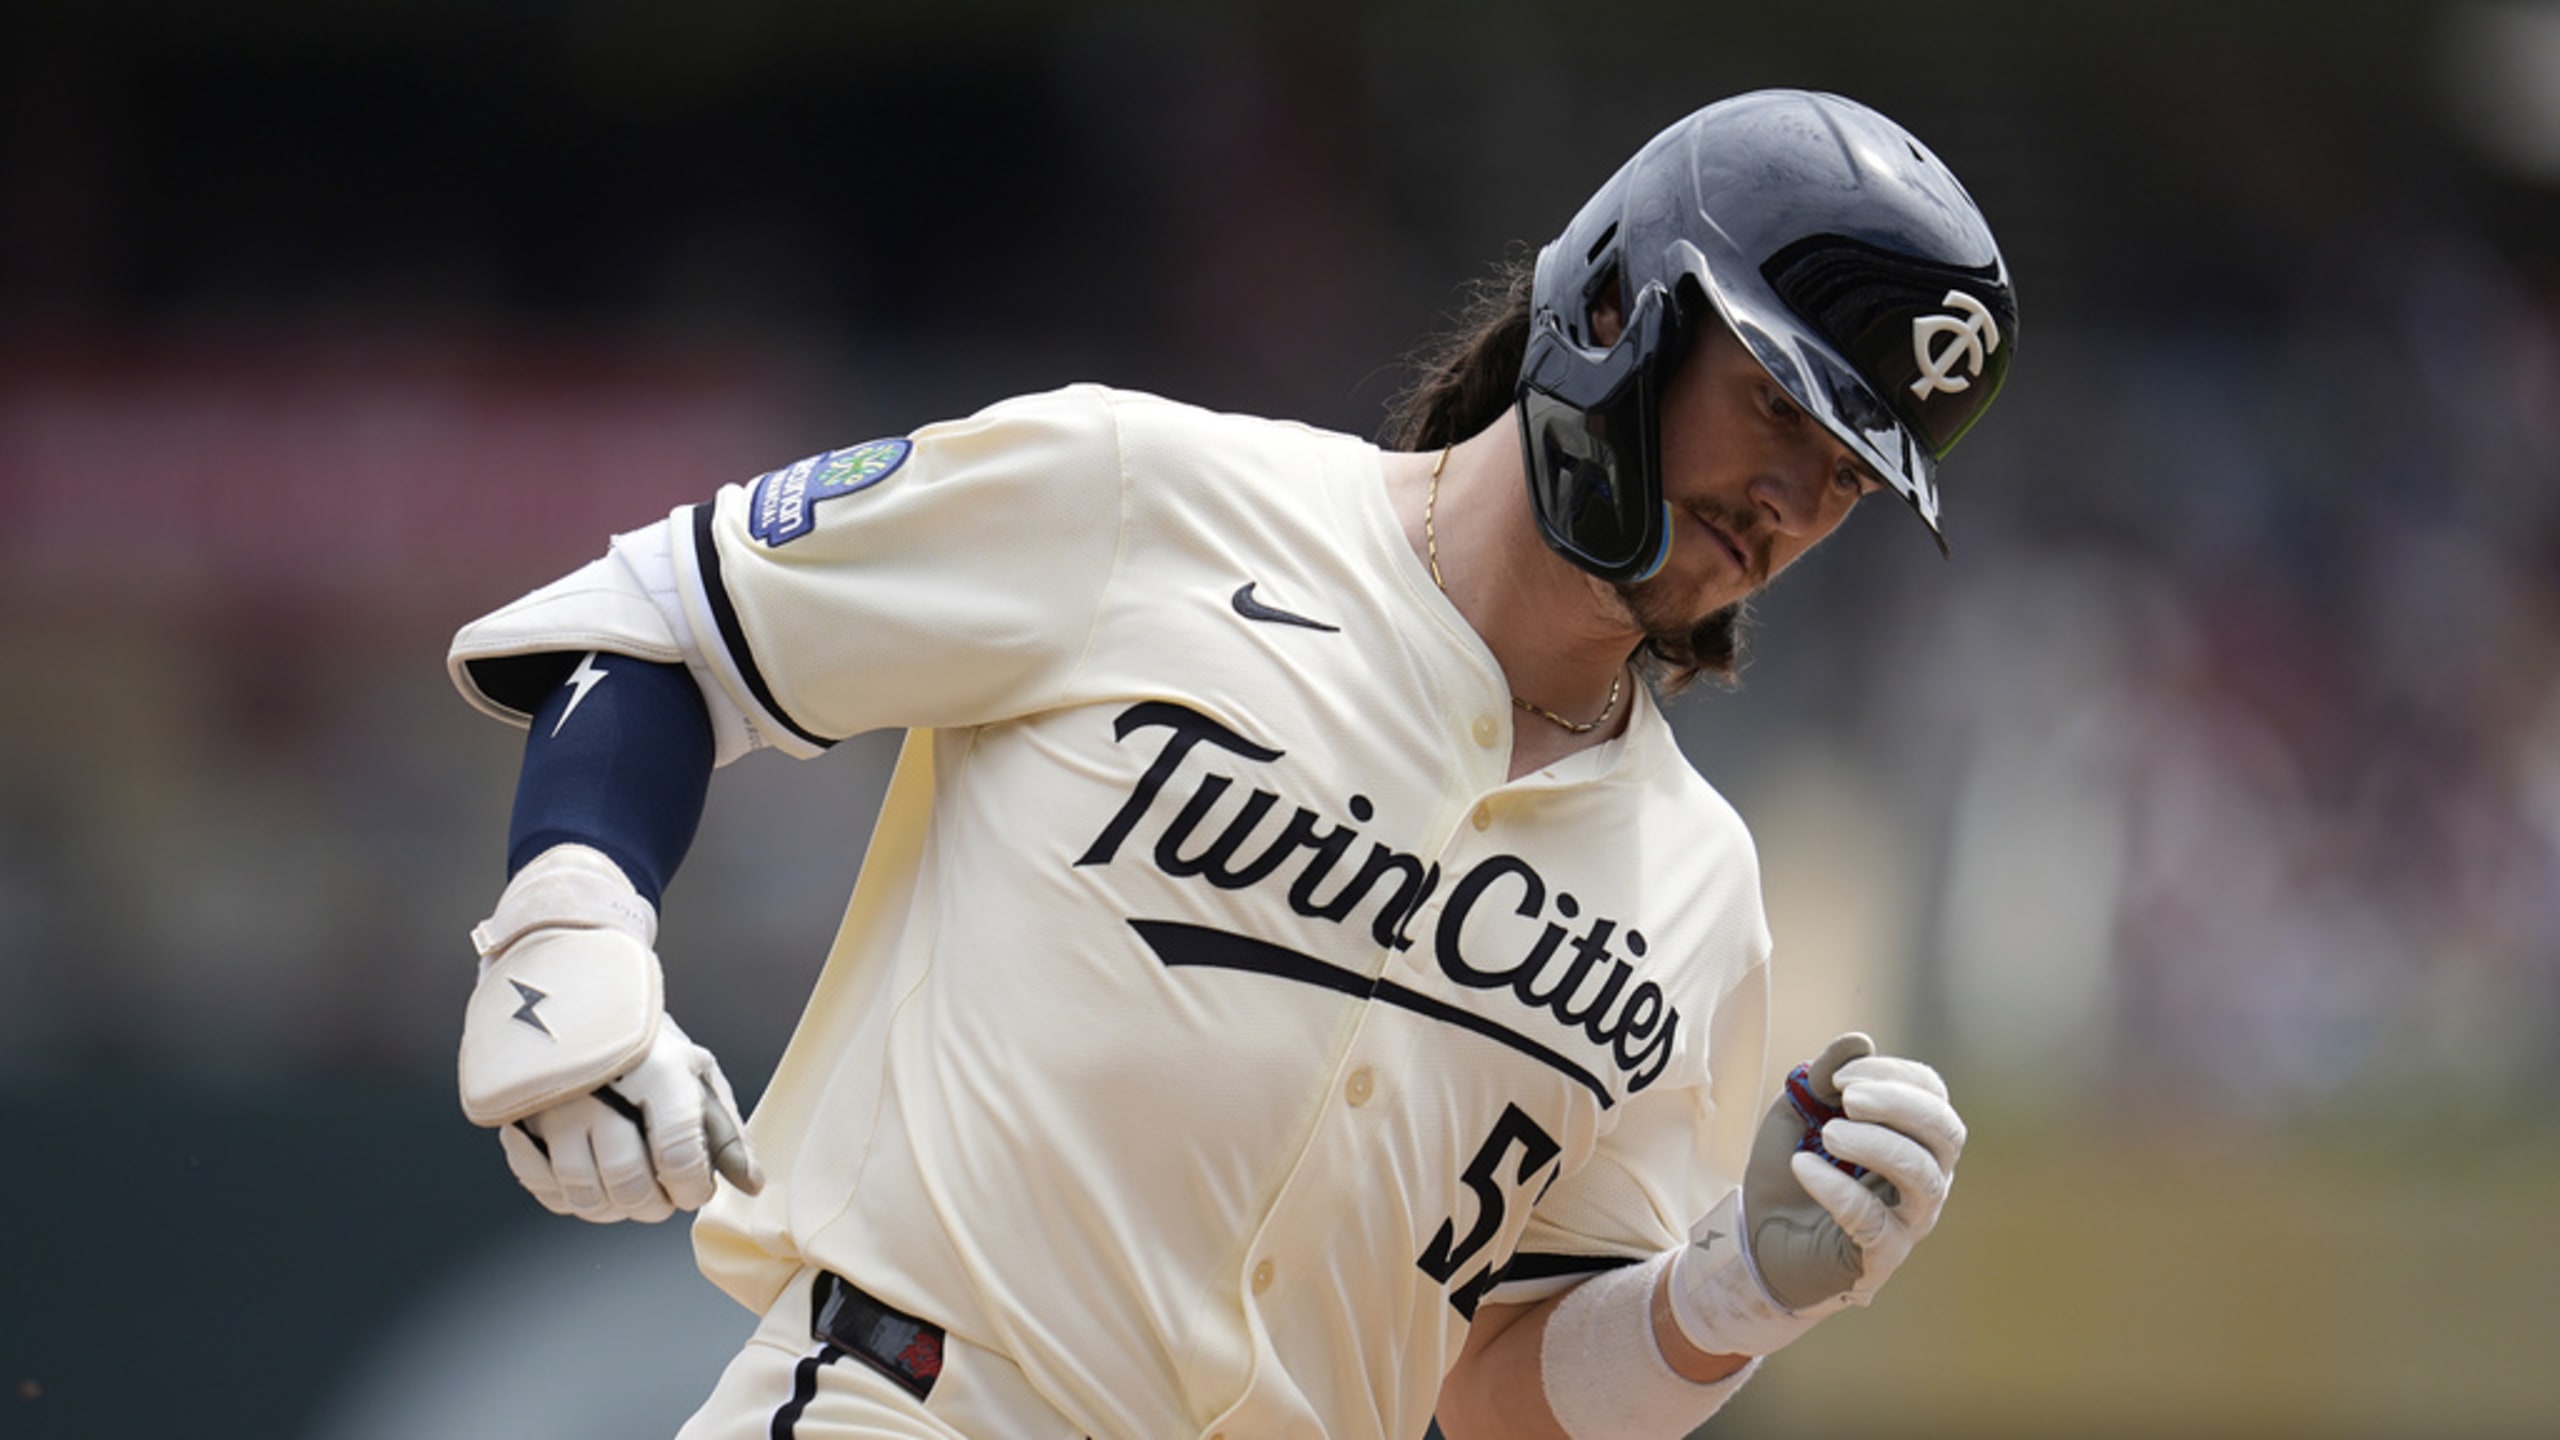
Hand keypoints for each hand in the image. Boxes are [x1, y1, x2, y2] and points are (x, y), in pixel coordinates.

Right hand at [499, 1014, 763, 1222]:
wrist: (576, 1006)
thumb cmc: (646, 1048)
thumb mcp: (696, 1076)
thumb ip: (725, 1134)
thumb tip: (751, 1184)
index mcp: (658, 1075)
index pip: (679, 1158)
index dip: (692, 1189)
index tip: (695, 1190)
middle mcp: (602, 1093)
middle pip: (629, 1184)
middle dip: (656, 1206)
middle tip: (664, 1197)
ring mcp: (556, 1108)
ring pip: (585, 1194)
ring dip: (615, 1209)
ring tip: (630, 1193)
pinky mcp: (523, 1121)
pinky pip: (545, 1188)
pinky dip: (573, 1200)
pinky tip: (593, 1182)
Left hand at [1667, 1032, 1965, 1355]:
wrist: (1761, 1233)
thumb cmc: (1795, 1164)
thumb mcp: (1801, 1109)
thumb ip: (1826, 1075)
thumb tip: (1860, 1041)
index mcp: (1914, 1133)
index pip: (1932, 1095)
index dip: (1893, 1076)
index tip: (1839, 1076)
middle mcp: (1927, 1173)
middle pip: (1947, 1133)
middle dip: (1900, 1106)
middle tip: (1846, 1099)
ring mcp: (1911, 1217)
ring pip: (1923, 1177)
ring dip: (1877, 1146)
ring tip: (1829, 1135)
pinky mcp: (1883, 1254)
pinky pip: (1876, 1221)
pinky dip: (1838, 1190)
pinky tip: (1803, 1166)